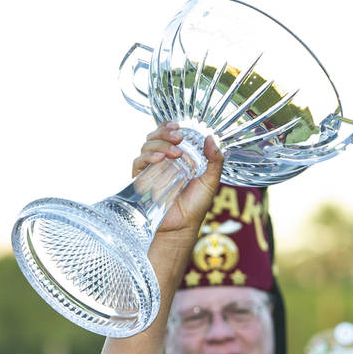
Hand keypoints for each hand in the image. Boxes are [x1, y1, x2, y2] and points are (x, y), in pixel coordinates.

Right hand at [130, 122, 223, 240]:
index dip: (170, 127)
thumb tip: (211, 138)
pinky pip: (138, 162)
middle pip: (156, 136)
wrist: (182, 226)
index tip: (179, 127)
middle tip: (178, 137)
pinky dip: (148, 157)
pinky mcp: (141, 179)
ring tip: (174, 153)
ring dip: (160, 144)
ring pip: (147, 146)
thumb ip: (214, 161)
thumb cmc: (196, 205)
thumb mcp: (211, 181)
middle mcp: (163, 161)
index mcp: (179, 158)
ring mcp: (151, 169)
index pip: (170, 135)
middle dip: (165, 133)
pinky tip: (159, 159)